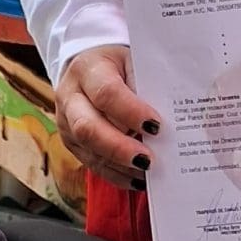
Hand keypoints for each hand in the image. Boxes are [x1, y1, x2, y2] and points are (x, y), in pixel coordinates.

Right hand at [56, 44, 163, 191]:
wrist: (90, 65)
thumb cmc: (120, 63)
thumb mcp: (134, 61)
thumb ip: (147, 85)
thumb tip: (173, 118)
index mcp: (87, 69)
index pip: (106, 93)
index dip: (131, 112)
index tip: (156, 125)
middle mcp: (70, 96)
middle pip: (88, 128)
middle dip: (120, 148)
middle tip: (149, 160)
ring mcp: (66, 122)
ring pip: (89, 151)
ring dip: (121, 166)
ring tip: (149, 172)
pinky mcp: (71, 142)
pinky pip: (92, 164)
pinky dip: (117, 175)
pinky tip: (138, 179)